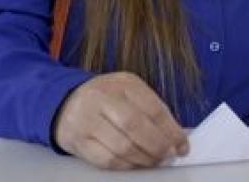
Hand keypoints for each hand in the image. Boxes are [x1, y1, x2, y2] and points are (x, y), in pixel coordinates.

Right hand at [53, 72, 188, 169]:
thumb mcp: (129, 92)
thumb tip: (175, 135)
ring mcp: (87, 119)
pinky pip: (107, 160)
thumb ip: (151, 109)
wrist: (66, 102)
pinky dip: (126, 165)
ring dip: (144, 159)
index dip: (171, 130)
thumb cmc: (106, 99)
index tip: (182, 145)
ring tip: (154, 161)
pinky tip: (135, 163)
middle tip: (169, 155)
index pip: (152, 108)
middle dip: (158, 146)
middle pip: (136, 126)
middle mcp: (103, 98)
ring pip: (122, 146)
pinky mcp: (78, 141)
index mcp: (123, 83)